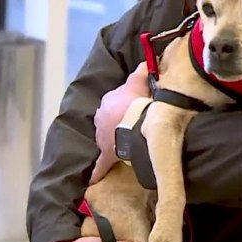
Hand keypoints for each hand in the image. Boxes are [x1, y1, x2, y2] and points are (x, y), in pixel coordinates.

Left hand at [89, 62, 149, 184]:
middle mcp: (100, 117)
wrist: (136, 125)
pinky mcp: (106, 155)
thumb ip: (142, 72)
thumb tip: (147, 61)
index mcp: (109, 100)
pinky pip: (100, 165)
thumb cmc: (140, 104)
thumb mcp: (141, 83)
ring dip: (113, 140)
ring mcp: (101, 137)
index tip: (137, 107)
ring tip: (126, 144)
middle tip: (134, 125)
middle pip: (110, 118)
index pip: (117, 99)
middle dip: (118, 121)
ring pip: (106, 137)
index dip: (128, 103)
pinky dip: (97, 171)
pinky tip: (94, 180)